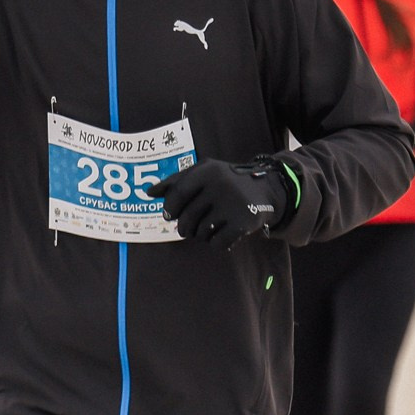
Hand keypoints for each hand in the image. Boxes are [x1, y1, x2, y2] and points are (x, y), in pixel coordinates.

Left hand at [149, 157, 291, 250]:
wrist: (265, 189)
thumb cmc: (225, 182)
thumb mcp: (203, 173)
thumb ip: (176, 181)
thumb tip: (148, 192)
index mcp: (207, 171)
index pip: (178, 193)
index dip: (170, 208)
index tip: (169, 216)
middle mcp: (220, 185)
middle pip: (188, 218)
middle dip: (184, 228)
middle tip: (188, 229)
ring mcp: (233, 204)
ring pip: (201, 232)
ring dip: (202, 235)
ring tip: (210, 226)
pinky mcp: (243, 222)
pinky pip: (217, 242)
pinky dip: (217, 243)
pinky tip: (223, 234)